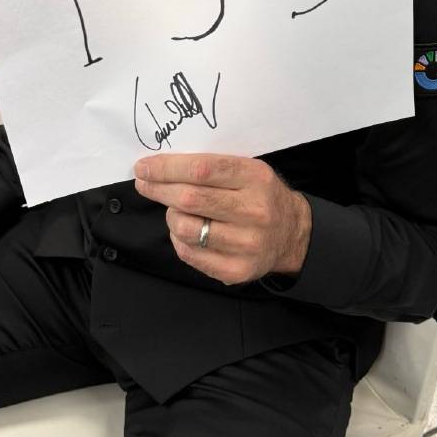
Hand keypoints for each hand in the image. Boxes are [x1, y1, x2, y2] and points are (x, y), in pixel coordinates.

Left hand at [134, 154, 311, 285]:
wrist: (292, 234)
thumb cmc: (261, 195)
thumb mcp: (249, 170)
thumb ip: (213, 167)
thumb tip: (161, 167)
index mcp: (256, 179)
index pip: (202, 169)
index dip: (167, 168)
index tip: (144, 167)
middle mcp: (254, 212)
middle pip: (190, 199)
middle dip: (158, 189)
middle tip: (144, 184)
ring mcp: (246, 244)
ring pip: (186, 229)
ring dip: (170, 216)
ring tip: (175, 210)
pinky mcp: (237, 270)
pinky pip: (190, 254)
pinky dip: (178, 240)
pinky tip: (185, 231)